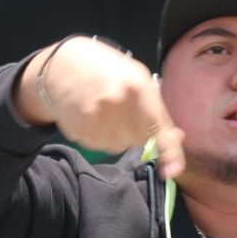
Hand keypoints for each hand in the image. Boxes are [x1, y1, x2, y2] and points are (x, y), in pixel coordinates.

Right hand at [15, 36, 184, 177]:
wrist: (58, 65)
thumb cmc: (104, 69)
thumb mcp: (136, 77)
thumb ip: (156, 108)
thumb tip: (178, 137)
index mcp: (137, 85)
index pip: (159, 127)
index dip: (170, 153)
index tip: (171, 172)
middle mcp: (119, 101)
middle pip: (138, 140)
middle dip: (134, 130)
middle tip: (120, 110)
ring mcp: (98, 116)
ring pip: (117, 146)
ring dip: (114, 135)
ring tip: (102, 110)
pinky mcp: (81, 128)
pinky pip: (98, 145)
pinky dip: (96, 135)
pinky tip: (88, 115)